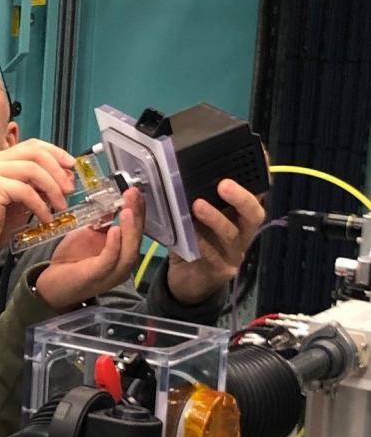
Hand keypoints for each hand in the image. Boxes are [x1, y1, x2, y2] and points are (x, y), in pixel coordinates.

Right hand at [0, 140, 74, 254]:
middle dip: (58, 169)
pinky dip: (40, 205)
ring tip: (61, 206)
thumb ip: (37, 186)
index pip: (32, 146)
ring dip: (52, 188)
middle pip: (35, 152)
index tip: (71, 166)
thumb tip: (64, 179)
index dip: (56, 153)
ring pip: (33, 169)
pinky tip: (45, 217)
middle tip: (69, 188)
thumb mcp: (19, 200)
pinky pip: (25, 191)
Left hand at [35, 189, 144, 311]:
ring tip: (127, 210)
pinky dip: (113, 246)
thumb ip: (102, 222)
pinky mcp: (96, 277)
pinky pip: (109, 261)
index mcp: (122, 253)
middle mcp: (122, 264)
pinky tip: (113, 230)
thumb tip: (112, 202)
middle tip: (133, 195)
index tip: (135, 192)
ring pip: (129, 252)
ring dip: (130, 230)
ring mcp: (111, 273)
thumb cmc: (72, 260)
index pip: (136, 230)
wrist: (52, 283)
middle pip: (137, 239)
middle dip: (136, 216)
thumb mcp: (89, 235)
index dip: (138, 210)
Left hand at [167, 179, 265, 303]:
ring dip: (215, 218)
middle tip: (224, 184)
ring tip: (197, 205)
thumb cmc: (193, 241)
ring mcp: (234, 252)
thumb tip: (177, 171)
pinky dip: (200, 243)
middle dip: (241, 197)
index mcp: (238, 214)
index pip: (256, 191)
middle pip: (253, 213)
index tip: (254, 155)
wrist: (187, 281)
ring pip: (232, 234)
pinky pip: (213, 255)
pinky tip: (189, 234)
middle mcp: (242, 232)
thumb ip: (193, 197)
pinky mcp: (222, 270)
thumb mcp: (194, 216)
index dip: (258, 175)